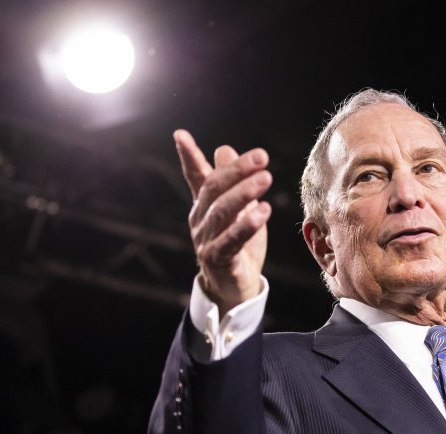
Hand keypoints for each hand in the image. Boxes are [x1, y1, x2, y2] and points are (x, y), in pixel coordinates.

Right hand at [175, 129, 271, 313]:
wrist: (235, 287)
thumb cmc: (238, 245)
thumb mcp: (238, 210)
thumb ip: (230, 182)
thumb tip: (224, 149)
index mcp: (203, 206)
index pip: (196, 177)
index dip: (188, 156)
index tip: (180, 134)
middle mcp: (201, 220)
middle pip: (214, 189)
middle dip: (237, 170)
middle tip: (261, 157)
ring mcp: (206, 240)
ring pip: (222, 212)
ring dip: (245, 193)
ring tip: (266, 179)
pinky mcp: (218, 260)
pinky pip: (231, 240)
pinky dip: (246, 225)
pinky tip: (264, 211)